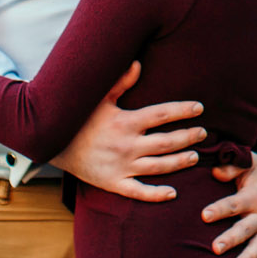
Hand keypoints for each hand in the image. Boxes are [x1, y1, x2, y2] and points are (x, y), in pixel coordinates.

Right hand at [48, 61, 203, 201]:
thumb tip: (138, 63)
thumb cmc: (80, 118)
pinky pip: (138, 191)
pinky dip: (156, 194)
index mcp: (126, 122)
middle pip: (166, 142)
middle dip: (188, 137)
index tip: (199, 108)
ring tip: (195, 157)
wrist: (53, 144)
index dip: (183, 110)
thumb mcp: (99, 97)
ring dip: (180, 162)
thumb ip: (120, 81)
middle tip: (203, 133)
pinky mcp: (113, 183)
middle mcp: (127, 145)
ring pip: (158, 166)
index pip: (162, 114)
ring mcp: (121, 166)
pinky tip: (173, 193)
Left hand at [202, 152, 256, 257]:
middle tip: (215, 248)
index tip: (204, 216)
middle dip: (231, 239)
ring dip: (249, 256)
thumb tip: (214, 173)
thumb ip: (232, 167)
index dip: (219, 209)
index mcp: (254, 195)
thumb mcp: (249, 162)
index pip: (234, 204)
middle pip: (245, 228)